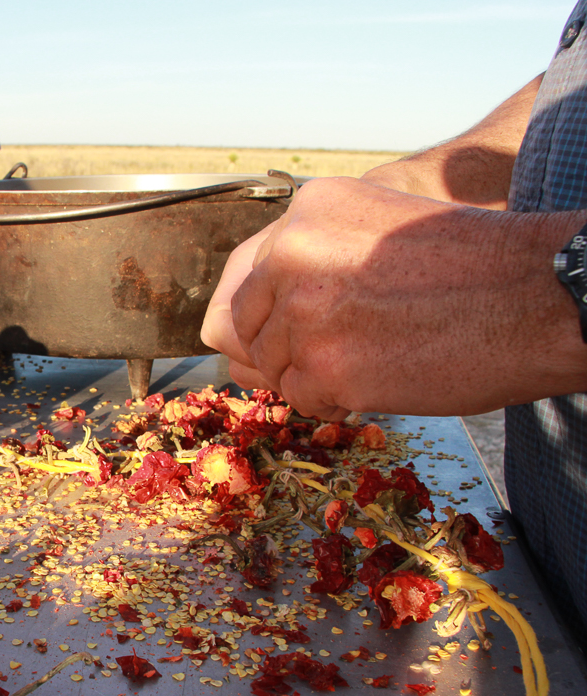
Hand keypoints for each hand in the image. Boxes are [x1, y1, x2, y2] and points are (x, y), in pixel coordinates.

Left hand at [202, 177, 586, 418]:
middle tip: (340, 352)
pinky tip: (380, 380)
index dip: (268, 314)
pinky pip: (301, 397)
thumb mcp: (378, 228)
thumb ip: (311, 259)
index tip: (292, 329)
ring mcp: (303, 310)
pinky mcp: (323, 364)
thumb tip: (239, 321)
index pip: (247, 277)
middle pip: (248, 325)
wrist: (541, 297)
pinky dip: (335, 400)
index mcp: (306, 210)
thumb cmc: (474, 267)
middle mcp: (292, 253)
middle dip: (285, 348)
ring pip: (274, 365)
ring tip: (375, 359)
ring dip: (314, 375)